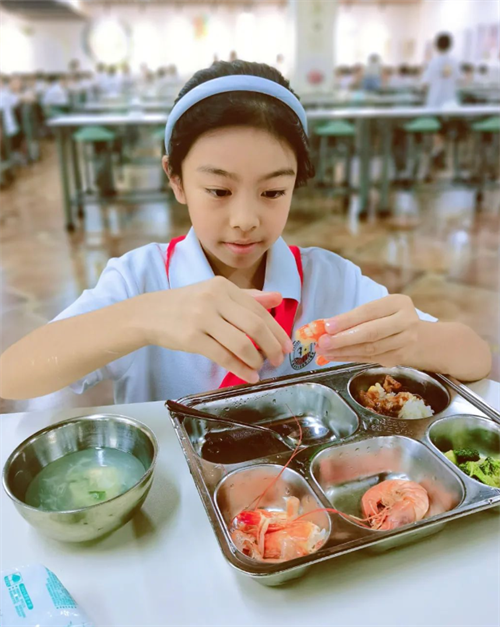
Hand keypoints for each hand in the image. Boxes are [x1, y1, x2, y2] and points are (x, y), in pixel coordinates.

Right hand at [136, 276, 293, 382]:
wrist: (149, 313)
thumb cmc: (186, 304)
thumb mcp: (216, 293)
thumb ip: (248, 297)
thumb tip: (278, 297)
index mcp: (223, 287)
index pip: (259, 310)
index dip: (277, 330)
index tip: (286, 346)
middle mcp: (214, 299)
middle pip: (254, 326)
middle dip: (272, 346)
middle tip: (278, 360)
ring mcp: (202, 318)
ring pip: (241, 343)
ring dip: (256, 359)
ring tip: (261, 368)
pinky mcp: (191, 338)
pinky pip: (223, 356)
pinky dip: (240, 368)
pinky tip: (248, 376)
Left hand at [316, 295, 419, 366]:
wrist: (419, 337)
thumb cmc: (389, 318)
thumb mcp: (378, 309)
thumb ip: (355, 316)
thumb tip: (324, 327)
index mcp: (398, 303)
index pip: (369, 312)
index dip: (347, 320)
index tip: (326, 327)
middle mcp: (406, 322)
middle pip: (371, 333)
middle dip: (343, 339)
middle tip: (322, 343)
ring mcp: (404, 343)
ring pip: (369, 349)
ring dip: (343, 352)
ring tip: (323, 351)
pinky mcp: (398, 359)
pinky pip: (369, 359)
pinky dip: (349, 358)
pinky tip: (334, 357)